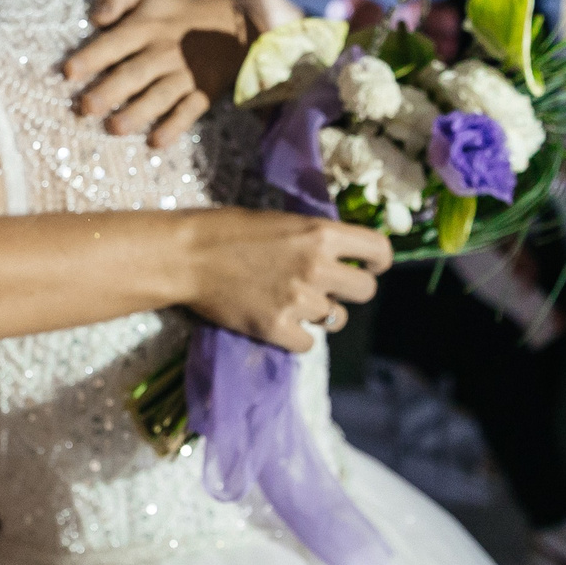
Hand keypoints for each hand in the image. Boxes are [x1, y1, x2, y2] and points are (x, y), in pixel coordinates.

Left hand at [64, 0, 250, 148]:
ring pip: (159, 95)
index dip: (92, 56)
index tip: (68, 72)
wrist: (232, 25)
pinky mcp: (203, 93)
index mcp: (146, 26)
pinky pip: (189, 111)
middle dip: (109, 91)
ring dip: (138, 112)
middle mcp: (164, 52)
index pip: (115, 42)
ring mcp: (185, 74)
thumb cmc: (173, 14)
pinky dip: (174, 127)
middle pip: (134, 72)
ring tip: (114, 128)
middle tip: (85, 108)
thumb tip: (96, 18)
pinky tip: (156, 142)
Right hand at [184, 208, 389, 353]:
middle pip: (365, 290)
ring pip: (337, 318)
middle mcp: (316, 267)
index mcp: (320, 234)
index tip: (371, 267)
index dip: (378, 261)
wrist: (186, 256)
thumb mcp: (281, 221)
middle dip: (352, 290)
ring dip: (323, 313)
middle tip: (330, 288)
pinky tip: (280, 321)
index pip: (378, 250)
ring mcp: (297, 301)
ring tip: (296, 302)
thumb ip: (315, 238)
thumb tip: (341, 254)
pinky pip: (309, 343)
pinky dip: (298, 335)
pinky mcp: (277, 329)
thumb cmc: (227, 230)